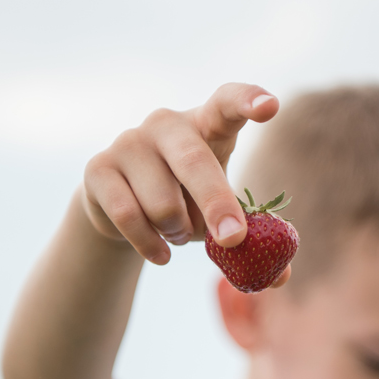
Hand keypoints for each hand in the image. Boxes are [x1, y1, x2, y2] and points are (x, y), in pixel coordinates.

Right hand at [82, 83, 279, 265]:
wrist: (121, 208)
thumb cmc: (187, 203)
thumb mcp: (221, 215)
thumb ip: (253, 241)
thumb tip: (281, 278)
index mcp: (207, 125)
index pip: (227, 102)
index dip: (248, 100)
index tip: (271, 107)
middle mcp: (166, 123)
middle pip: (195, 162)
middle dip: (217, 204)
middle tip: (234, 239)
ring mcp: (128, 141)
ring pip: (162, 203)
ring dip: (178, 232)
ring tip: (178, 231)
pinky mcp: (98, 167)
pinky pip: (129, 217)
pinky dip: (150, 245)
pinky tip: (161, 253)